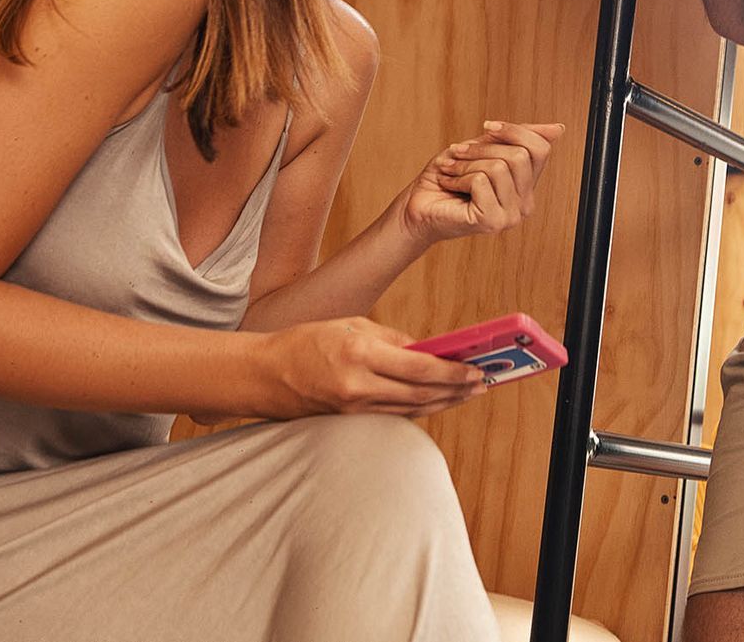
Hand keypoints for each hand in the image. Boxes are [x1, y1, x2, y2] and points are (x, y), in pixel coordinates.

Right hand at [259, 316, 483, 418]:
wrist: (263, 376)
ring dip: (443, 402)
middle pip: (420, 392)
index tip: (474, 370)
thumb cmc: (304, 342)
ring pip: (411, 408)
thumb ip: (391, 339)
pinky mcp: (350, 420)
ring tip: (466, 394)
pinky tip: (435, 402)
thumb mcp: (349, 325)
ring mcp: (354, 407)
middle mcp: (358, 384)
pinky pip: (394, 415)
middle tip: (480, 384)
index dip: (451, 371)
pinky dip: (419, 408)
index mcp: (358, 352)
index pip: (418, 366)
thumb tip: (425, 350)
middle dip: (455, 390)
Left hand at [401, 121, 564, 244]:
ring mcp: (510, 216)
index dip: (514, 130)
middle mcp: (524, 204)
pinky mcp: (491, 222)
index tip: (487, 127)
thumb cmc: (447, 177)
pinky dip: (459, 177)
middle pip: (520, 155)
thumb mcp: (483, 149)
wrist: (417, 206)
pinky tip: (449, 185)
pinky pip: (481, 181)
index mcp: (526, 186)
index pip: (540, 148)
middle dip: (483, 147)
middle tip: (458, 153)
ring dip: (466, 163)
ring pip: (499, 166)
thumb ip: (517, 139)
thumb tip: (558, 129)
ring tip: (451, 171)